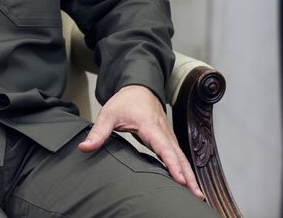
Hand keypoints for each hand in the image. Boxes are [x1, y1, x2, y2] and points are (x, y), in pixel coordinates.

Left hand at [78, 84, 204, 200]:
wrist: (139, 88)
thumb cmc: (125, 101)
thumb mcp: (108, 114)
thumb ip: (98, 132)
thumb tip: (85, 147)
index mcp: (151, 127)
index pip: (164, 148)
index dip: (172, 164)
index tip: (180, 179)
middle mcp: (164, 133)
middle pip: (179, 157)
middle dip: (189, 176)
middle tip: (197, 194)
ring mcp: (168, 137)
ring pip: (182, 158)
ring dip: (190, 175)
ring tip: (198, 194)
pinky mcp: (167, 140)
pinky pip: (178, 156)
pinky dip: (185, 169)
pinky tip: (188, 182)